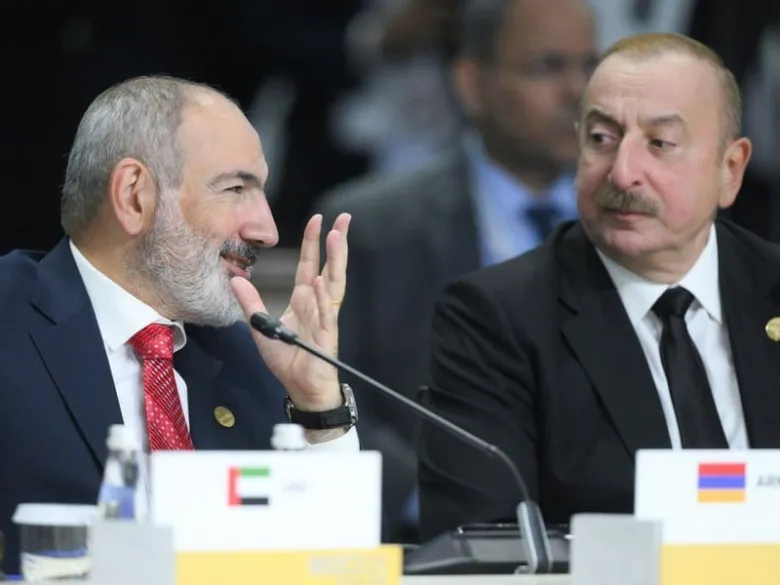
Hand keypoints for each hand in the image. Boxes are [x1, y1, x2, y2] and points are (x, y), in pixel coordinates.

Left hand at [231, 213, 350, 412]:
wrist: (300, 387)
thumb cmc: (287, 358)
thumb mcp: (261, 326)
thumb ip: (250, 302)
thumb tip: (234, 280)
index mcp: (303, 299)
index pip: (309, 264)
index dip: (312, 242)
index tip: (317, 220)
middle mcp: (317, 303)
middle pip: (329, 266)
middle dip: (336, 242)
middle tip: (343, 218)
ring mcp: (325, 317)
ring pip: (332, 283)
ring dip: (336, 260)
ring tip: (336, 237)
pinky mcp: (326, 336)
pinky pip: (325, 314)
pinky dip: (321, 297)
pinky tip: (319, 281)